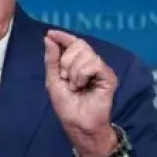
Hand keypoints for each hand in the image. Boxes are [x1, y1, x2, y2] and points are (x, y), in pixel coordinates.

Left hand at [44, 30, 117, 156]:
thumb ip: (52, 59)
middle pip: (79, 45)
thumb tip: (48, 37)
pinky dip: (82, 74)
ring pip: (86, 54)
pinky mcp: (108, 76)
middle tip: (65, 77)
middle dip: (66, 60)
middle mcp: (91, 63)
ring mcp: (101, 69)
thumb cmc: (67, 105)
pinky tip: (81, 85)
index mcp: (78, 63)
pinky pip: (94, 64)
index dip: (63, 36)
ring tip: (74, 86)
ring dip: (73, 71)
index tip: (50, 33)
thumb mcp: (53, 79)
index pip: (73, 42)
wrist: (77, 123)